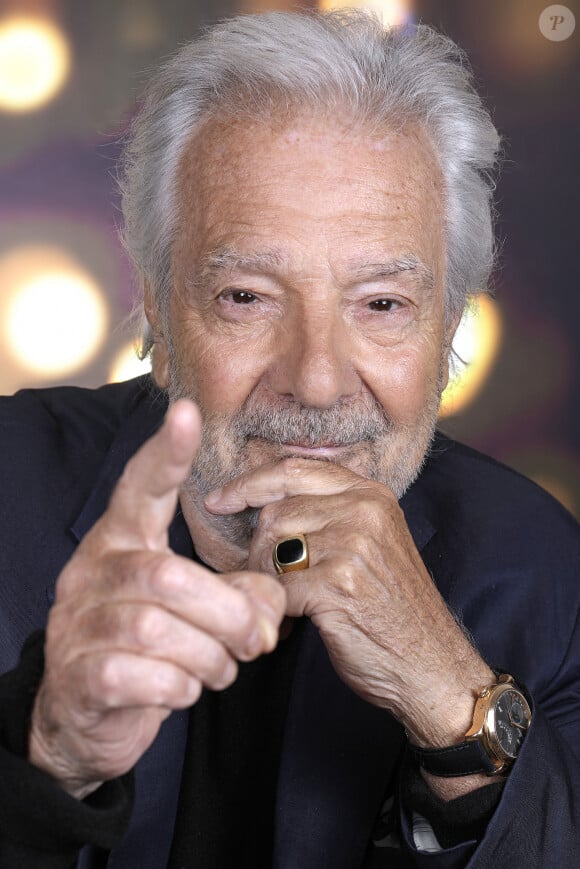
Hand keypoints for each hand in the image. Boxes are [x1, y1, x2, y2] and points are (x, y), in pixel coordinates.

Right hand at [29, 400, 284, 798]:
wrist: (86, 713)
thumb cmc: (151, 645)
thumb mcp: (196, 611)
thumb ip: (237, 596)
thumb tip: (270, 608)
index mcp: (122, 539)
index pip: (142, 487)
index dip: (166, 454)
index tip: (188, 412)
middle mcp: (92, 571)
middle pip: (170, 576)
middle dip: (230, 614)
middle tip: (258, 641)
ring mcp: (78, 623)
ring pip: (157, 627)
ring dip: (209, 656)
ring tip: (222, 668)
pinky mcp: (80, 675)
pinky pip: (142, 676)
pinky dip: (180, 687)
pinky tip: (185, 688)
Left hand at [205, 458, 493, 748]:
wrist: (432, 667)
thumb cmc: (393, 610)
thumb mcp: (372, 544)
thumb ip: (330, 515)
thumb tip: (263, 506)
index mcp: (370, 494)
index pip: (294, 469)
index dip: (248, 483)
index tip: (219, 501)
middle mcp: (364, 510)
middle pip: (275, 510)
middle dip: (259, 550)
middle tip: (269, 583)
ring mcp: (353, 544)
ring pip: (270, 546)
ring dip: (264, 580)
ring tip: (286, 605)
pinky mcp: (339, 584)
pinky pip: (277, 587)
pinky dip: (273, 610)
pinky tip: (290, 625)